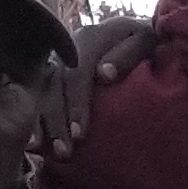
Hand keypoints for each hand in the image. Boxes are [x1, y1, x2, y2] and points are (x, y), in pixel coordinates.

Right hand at [27, 16, 161, 159]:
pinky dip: (38, 118)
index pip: (78, 73)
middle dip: (57, 120)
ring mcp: (62, 58)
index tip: (80, 134)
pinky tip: (37, 143)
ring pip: (44, 90)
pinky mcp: (57, 71)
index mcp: (93, 37)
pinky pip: (40, 94)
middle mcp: (71, 46)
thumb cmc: (150, 43)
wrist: (140, 35)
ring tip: (47, 151)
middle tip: (64, 152)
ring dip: (45, 122)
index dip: (76, 103)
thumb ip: (128, 54)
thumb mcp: (146, 41)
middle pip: (55, 84)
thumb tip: (104, 74)